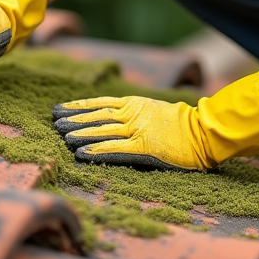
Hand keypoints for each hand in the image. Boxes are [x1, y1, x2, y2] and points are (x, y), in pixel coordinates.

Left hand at [52, 73, 258, 170]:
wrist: (205, 131)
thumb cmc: (184, 123)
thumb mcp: (156, 109)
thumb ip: (136, 112)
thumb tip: (116, 116)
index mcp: (135, 103)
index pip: (99, 103)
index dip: (77, 106)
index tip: (59, 108)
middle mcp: (132, 114)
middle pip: (96, 116)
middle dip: (73, 119)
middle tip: (53, 121)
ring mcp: (138, 131)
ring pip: (101, 131)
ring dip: (79, 134)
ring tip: (61, 137)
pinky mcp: (144, 148)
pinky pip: (115, 150)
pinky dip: (96, 152)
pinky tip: (81, 154)